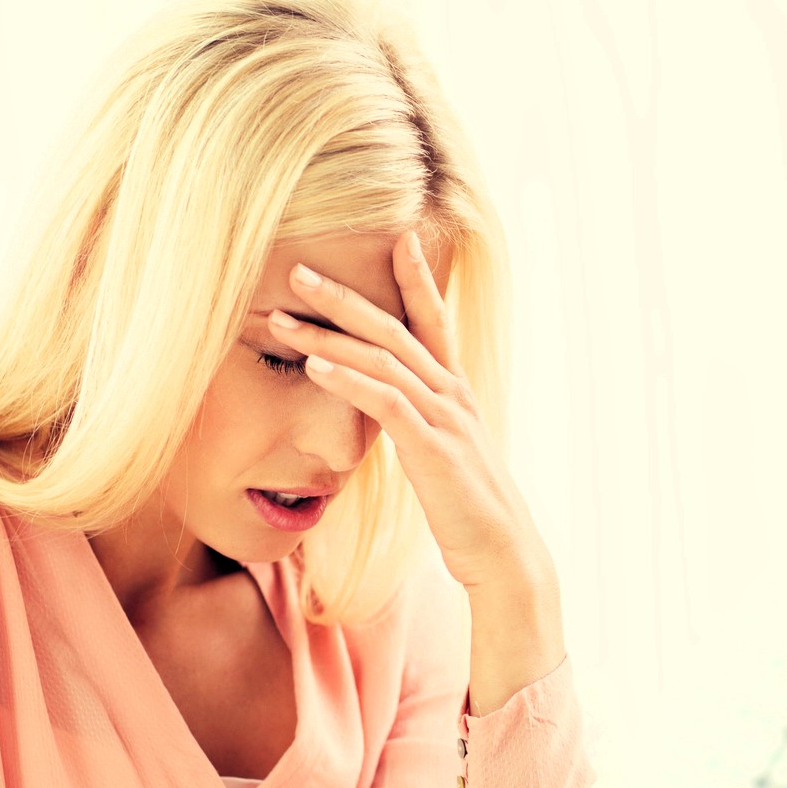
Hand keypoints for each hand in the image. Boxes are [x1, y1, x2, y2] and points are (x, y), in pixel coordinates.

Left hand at [270, 233, 551, 597]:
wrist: (503, 551)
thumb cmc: (470, 510)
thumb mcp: (444, 455)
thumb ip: (420, 425)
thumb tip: (393, 413)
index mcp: (456, 391)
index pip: (434, 320)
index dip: (417, 277)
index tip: (398, 236)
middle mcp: (452, 394)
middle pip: (394, 329)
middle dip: (343, 298)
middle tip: (297, 271)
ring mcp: (444, 417)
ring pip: (382, 360)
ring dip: (327, 336)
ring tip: (283, 319)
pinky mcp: (432, 447)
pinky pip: (385, 403)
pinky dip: (347, 381)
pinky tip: (314, 369)